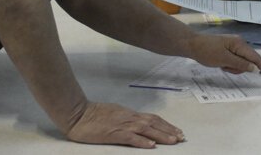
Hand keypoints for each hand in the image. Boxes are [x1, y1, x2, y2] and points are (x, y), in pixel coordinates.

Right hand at [66, 102, 183, 147]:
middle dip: (169, 130)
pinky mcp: (114, 133)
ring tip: (173, 141)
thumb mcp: (115, 114)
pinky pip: (131, 137)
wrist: (79, 113)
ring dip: (161, 135)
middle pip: (154, 123)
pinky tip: (151, 146)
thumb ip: (127, 119)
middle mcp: (130, 118)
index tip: (177, 131)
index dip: (166, 125)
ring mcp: (123, 125)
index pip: (153, 118)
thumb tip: (140, 124)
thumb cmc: (94, 114)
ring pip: (147, 129)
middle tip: (182, 137)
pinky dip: (142, 141)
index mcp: (130, 114)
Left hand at [187, 33, 260, 74]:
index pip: (254, 57)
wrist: (192, 45)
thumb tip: (254, 68)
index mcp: (239, 44)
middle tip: (226, 68)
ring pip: (241, 62)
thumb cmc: (207, 51)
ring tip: (222, 66)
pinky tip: (221, 64)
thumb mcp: (224, 59)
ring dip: (233, 67)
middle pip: (248, 60)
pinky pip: (234, 60)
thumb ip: (240, 64)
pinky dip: (229, 65)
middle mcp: (238, 43)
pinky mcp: (228, 49)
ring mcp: (233, 46)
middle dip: (240, 68)